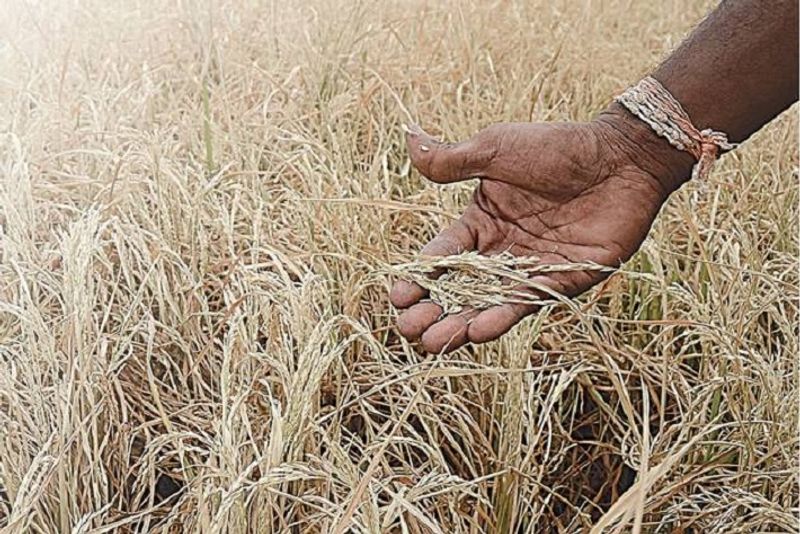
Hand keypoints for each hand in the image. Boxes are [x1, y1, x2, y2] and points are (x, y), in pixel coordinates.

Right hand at [390, 106, 692, 352]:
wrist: (620, 158)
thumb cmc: (557, 147)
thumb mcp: (495, 148)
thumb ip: (452, 159)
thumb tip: (409, 140)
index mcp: (481, 221)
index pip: (441, 256)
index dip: (418, 277)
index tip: (397, 296)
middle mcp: (502, 251)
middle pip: (458, 289)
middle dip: (431, 311)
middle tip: (408, 328)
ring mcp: (531, 270)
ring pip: (487, 305)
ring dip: (459, 325)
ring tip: (432, 343)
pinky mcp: (562, 281)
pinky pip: (527, 304)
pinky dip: (502, 317)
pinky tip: (476, 330)